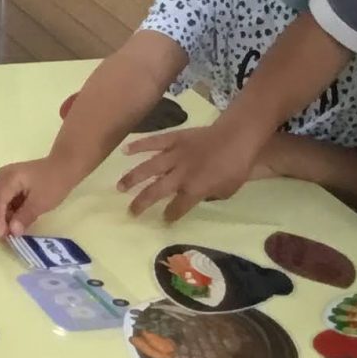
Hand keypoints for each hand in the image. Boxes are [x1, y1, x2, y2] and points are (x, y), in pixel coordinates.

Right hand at [0, 156, 77, 238]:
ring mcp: (3, 177)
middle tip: (7, 233)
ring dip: (0, 214)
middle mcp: (1, 176)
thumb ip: (24, 217)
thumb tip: (12, 232)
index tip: (4, 236)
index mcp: (8, 179)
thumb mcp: (41, 203)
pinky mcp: (8, 181)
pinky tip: (16, 216)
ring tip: (13, 226)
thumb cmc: (53, 183)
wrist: (63, 167)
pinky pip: (0, 197)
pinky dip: (5, 209)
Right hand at [117, 124, 259, 222]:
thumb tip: (200, 196)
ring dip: (132, 178)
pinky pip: (153, 142)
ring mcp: (174, 155)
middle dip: (142, 203)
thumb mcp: (228, 190)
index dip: (170, 215)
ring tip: (120, 187)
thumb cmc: (236, 166)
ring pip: (148, 168)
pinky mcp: (173, 138)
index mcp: (194, 189)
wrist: (236, 137)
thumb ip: (210, 195)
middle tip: (131, 211)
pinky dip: (138, 145)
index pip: (177, 207)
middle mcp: (179, 174)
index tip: (163, 220)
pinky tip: (125, 151)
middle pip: (155, 191)